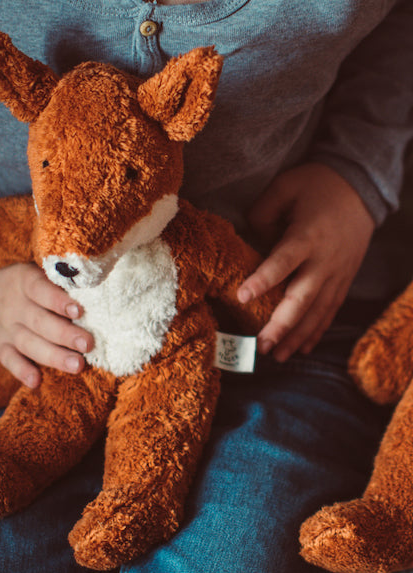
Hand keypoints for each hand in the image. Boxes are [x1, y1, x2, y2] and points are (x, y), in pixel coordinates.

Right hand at [0, 263, 93, 387]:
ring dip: (54, 356)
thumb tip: (93, 287)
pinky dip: (21, 371)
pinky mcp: (0, 348)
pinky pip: (9, 361)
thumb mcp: (33, 272)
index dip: (59, 301)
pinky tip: (36, 381)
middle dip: (65, 335)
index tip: (78, 311)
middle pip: (40, 322)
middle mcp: (15, 307)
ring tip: (77, 365)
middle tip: (87, 344)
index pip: (41, 290)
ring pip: (30, 344)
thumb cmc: (22, 284)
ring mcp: (6, 329)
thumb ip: (57, 280)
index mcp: (24, 282)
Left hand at [237, 163, 374, 361]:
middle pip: (303, 297)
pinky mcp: (344, 279)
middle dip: (282, 324)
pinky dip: (317, 330)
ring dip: (297, 336)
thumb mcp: (285, 186)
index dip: (263, 279)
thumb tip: (249, 241)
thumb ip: (262, 213)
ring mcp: (338, 272)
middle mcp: (325, 259)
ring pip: (318, 311)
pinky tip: (302, 347)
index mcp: (307, 235)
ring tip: (277, 356)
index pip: (283, 261)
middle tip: (261, 346)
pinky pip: (330, 309)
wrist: (362, 187)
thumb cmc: (317, 185)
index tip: (242, 296)